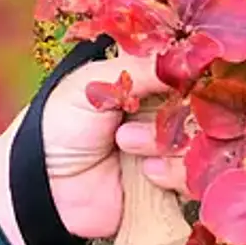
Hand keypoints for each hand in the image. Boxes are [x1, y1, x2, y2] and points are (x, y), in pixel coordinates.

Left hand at [0, 53, 189, 244]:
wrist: (41, 189)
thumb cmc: (56, 126)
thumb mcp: (92, 84)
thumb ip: (140, 68)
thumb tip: (190, 56)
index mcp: (147, 83)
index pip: (191, 73)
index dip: (195, 77)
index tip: (190, 82)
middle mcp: (165, 114)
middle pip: (204, 109)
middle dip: (173, 117)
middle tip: (128, 127)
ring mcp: (170, 151)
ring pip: (204, 144)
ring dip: (168, 146)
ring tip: (127, 148)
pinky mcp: (172, 187)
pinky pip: (199, 179)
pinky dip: (176, 175)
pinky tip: (147, 175)